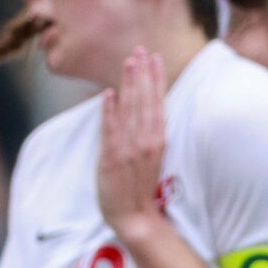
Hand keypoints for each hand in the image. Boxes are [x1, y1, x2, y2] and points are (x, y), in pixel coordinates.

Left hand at [96, 48, 167, 233]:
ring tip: (128, 62)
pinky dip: (110, 111)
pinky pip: (111, 130)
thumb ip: (148, 132)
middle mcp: (146, 141)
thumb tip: (142, 108)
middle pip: (145, 101)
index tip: (153, 58)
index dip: (155, 79)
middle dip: (142, 74)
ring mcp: (129, 149)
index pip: (158, 102)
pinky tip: (109, 93)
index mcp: (158, 140)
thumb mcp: (151, 157)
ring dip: (129, 84)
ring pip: (130, 110)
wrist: (134, 216)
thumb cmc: (140, 187)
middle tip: (140, 50)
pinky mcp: (112, 158)